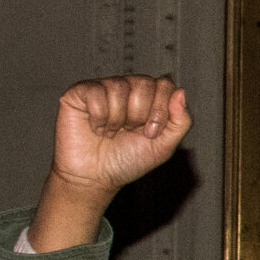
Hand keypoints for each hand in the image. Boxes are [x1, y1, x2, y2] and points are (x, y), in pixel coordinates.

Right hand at [29, 75, 190, 252]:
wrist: (96, 177)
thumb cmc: (128, 160)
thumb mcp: (164, 146)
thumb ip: (180, 121)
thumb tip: (180, 92)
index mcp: (148, 98)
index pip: (164, 85)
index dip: (160, 110)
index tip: (150, 133)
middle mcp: (126, 88)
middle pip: (144, 83)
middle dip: (140, 115)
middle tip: (129, 132)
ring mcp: (102, 88)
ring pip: (119, 86)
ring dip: (118, 118)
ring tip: (111, 132)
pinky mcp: (79, 92)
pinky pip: (95, 92)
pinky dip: (99, 117)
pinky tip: (96, 128)